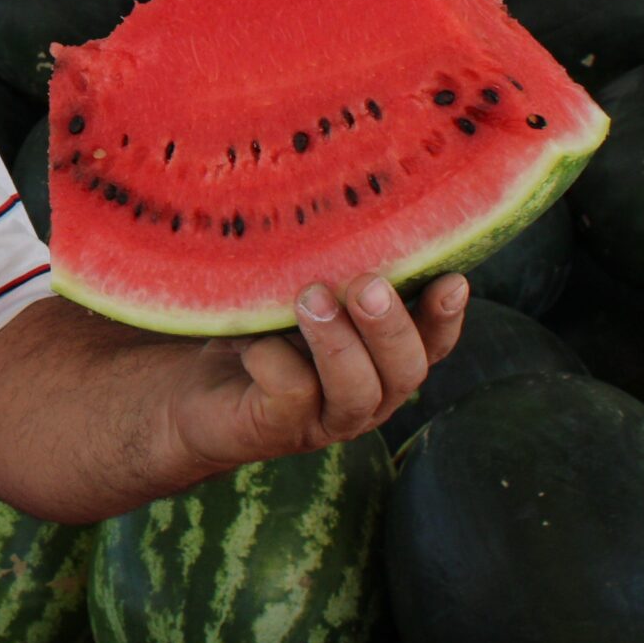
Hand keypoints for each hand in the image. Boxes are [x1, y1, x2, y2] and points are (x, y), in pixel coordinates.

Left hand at [168, 272, 468, 471]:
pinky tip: (248, 340)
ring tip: (311, 298)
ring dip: (338, 341)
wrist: (190, 391)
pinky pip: (293, 393)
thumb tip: (345, 213)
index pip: (433, 343)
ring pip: (357, 390)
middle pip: (407, 370)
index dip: (446, 317)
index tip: (453, 281)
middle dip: (391, 326)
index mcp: (384, 361)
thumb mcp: (298, 295)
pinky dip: (273, 357)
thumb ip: (331, 272)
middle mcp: (369, 396)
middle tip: (368, 285)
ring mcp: (327, 419)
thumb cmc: (258, 329)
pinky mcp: (280, 429)